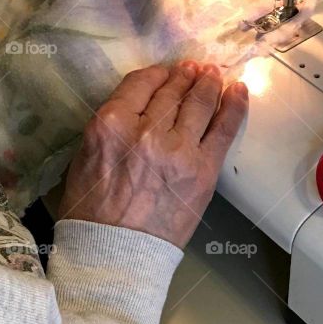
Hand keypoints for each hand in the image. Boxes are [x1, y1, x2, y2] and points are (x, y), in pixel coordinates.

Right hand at [56, 62, 248, 248]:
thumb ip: (110, 127)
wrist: (114, 254)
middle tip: (195, 68)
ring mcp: (179, 150)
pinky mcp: (204, 170)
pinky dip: (234, 105)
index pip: (140, 84)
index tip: (166, 72)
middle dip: (185, 76)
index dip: (157, 74)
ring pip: (200, 103)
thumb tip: (138, 108)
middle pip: (172, 91)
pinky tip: (238, 90)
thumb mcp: (84, 157)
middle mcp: (146, 131)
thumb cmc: (91, 212)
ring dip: (209, 84)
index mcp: (110, 125)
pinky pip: (224, 128)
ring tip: (214, 74)